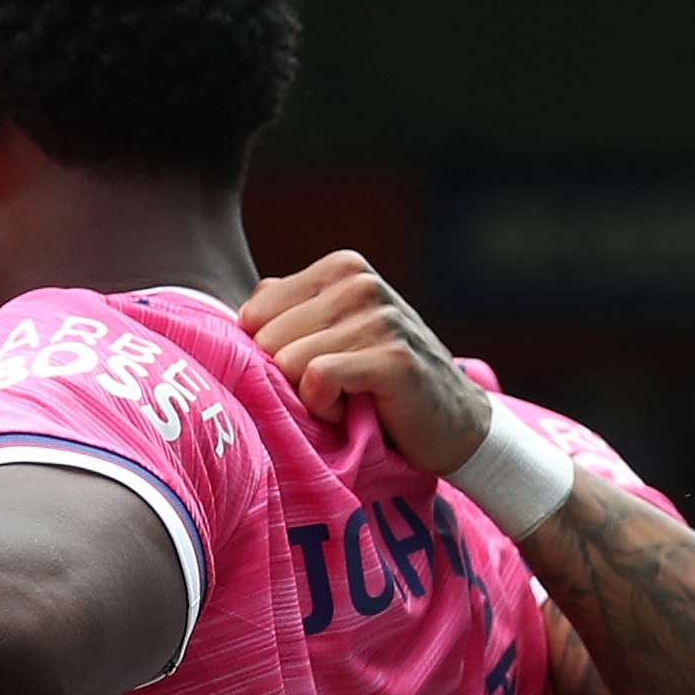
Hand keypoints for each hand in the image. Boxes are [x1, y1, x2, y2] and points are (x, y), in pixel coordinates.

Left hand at [238, 252, 490, 470]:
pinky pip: (318, 381)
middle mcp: (361, 282)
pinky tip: (358, 411)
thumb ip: (286, 313)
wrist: (453, 425)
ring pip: (288, 362)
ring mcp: (380, 316)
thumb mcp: (331, 335)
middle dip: (290, 378)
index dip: (273, 356)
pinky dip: (327, 410)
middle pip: (266, 340)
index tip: (318, 368)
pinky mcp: (393, 357)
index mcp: (341, 268)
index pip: (253, 314)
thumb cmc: (378, 385)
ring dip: (311, 398)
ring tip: (351, 398)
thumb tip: (241, 313)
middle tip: (337, 389)